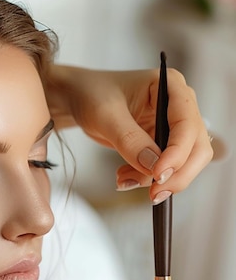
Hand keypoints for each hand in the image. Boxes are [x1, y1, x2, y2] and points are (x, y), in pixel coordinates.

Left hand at [47, 65, 213, 203]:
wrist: (81, 99)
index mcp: (172, 86)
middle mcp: (180, 105)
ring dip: (157, 180)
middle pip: (197, 147)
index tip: (158, 174)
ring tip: (123, 180)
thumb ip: (129, 139)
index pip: (188, 124)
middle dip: (177, 174)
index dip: (178, 152)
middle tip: (153, 193)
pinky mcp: (162, 143)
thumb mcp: (106, 115)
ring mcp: (173, 126)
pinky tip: (124, 178)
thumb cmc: (92, 95)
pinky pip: (165, 168)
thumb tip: (153, 165)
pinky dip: (146, 178)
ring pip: (185, 163)